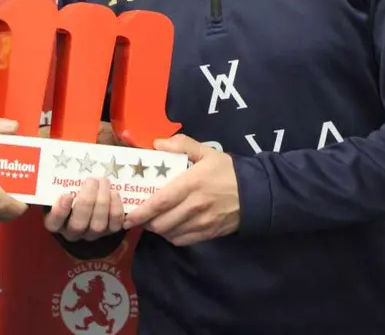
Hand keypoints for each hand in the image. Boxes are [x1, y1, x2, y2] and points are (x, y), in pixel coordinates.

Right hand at [43, 177, 124, 240]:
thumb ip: (59, 184)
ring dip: (103, 201)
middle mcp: (74, 233)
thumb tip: (58, 168)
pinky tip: (114, 193)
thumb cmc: (71, 192)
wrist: (90, 203)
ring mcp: (93, 234)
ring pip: (98, 226)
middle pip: (78, 225)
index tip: (66, 195)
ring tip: (104, 181)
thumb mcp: (59, 189)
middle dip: (87, 201)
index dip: (60, 211)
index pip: (54, 223)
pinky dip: (116, 208)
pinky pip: (115, 225)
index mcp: (57, 223)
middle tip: (91, 180)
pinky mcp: (110, 232)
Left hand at [122, 134, 239, 246]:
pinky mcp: (208, 234)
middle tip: (138, 215)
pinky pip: (182, 240)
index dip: (141, 211)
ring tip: (152, 220)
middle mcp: (194, 206)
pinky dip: (172, 236)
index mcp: (191, 183)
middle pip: (161, 222)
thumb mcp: (206, 151)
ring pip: (169, 233)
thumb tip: (156, 144)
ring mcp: (202, 223)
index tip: (127, 215)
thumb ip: (181, 145)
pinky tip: (170, 227)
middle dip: (146, 221)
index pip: (160, 202)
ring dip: (158, 229)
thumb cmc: (227, 170)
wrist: (256, 192)